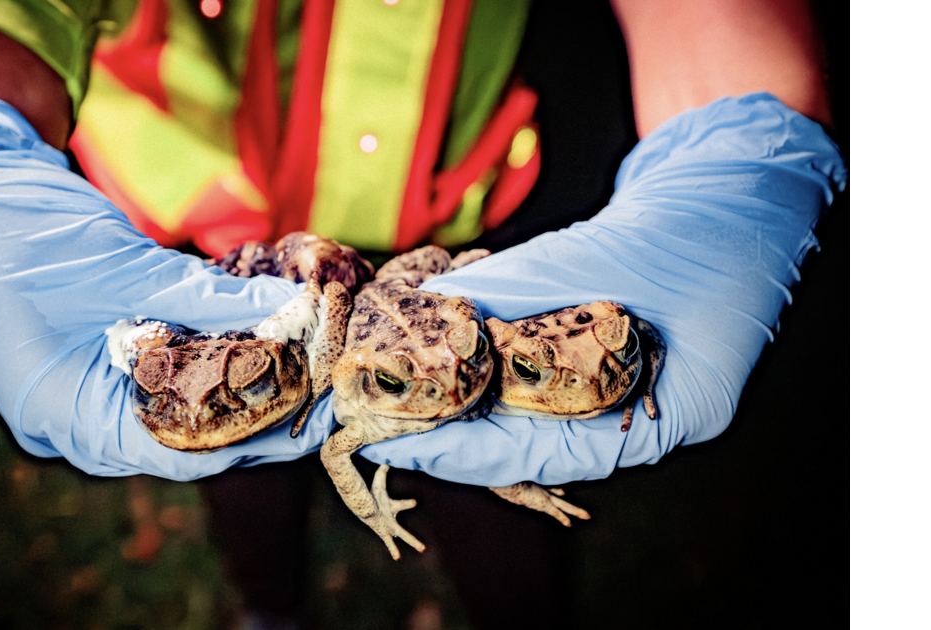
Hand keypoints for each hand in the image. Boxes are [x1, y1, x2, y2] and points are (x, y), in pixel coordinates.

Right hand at [0, 97, 336, 479]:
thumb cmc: (15, 226)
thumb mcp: (119, 266)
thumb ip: (207, 297)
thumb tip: (294, 313)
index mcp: (63, 416)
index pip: (180, 453)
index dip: (256, 436)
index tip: (317, 413)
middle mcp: (74, 413)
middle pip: (184, 432)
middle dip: (255, 408)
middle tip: (325, 385)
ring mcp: (79, 382)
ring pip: (175, 399)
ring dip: (235, 378)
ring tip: (304, 361)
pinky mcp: (90, 348)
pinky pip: (158, 364)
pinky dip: (204, 348)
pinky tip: (255, 332)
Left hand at [358, 93, 845, 486]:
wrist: (744, 177)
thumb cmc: (706, 221)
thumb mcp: (611, 254)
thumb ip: (527, 286)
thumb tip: (437, 305)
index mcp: (676, 414)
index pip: (553, 454)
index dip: (469, 452)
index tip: (399, 443)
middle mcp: (649, 412)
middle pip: (537, 443)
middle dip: (457, 433)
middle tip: (378, 424)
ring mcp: (633, 383)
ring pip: (536, 412)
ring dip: (468, 401)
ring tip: (396, 398)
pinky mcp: (612, 350)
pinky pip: (544, 374)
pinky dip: (495, 365)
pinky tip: (444, 356)